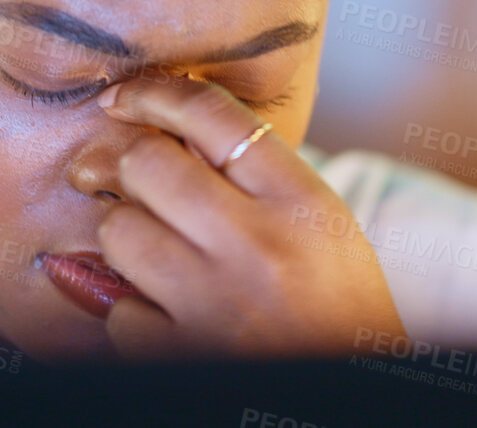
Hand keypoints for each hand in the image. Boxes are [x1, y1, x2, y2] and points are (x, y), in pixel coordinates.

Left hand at [93, 75, 407, 360]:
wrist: (357, 382)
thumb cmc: (334, 300)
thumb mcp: (318, 221)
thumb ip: (251, 171)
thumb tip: (152, 123)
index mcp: (299, 201)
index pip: (211, 115)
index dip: (153, 93)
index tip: (122, 98)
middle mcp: (259, 245)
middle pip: (148, 164)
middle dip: (128, 171)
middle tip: (134, 188)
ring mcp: (218, 303)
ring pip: (119, 232)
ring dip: (123, 238)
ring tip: (153, 255)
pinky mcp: (184, 355)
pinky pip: (118, 312)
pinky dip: (130, 314)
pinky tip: (163, 316)